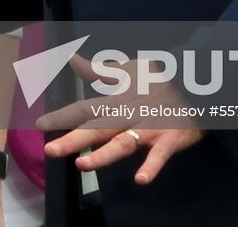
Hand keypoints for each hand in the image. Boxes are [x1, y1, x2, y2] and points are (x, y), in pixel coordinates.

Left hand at [37, 55, 203, 185]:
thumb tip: (72, 59)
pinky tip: (141, 179)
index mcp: (117, 100)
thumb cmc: (159, 78)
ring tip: (84, 165)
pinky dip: (152, 166)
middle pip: (97, 129)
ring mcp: (148, 128)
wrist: (198, 83)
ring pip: (123, 143)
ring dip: (104, 155)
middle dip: (73, 140)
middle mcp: (128, 115)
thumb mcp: (128, 69)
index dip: (62, 117)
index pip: (84, 109)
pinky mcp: (170, 138)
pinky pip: (160, 155)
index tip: (40, 125)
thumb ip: (98, 70)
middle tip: (51, 151)